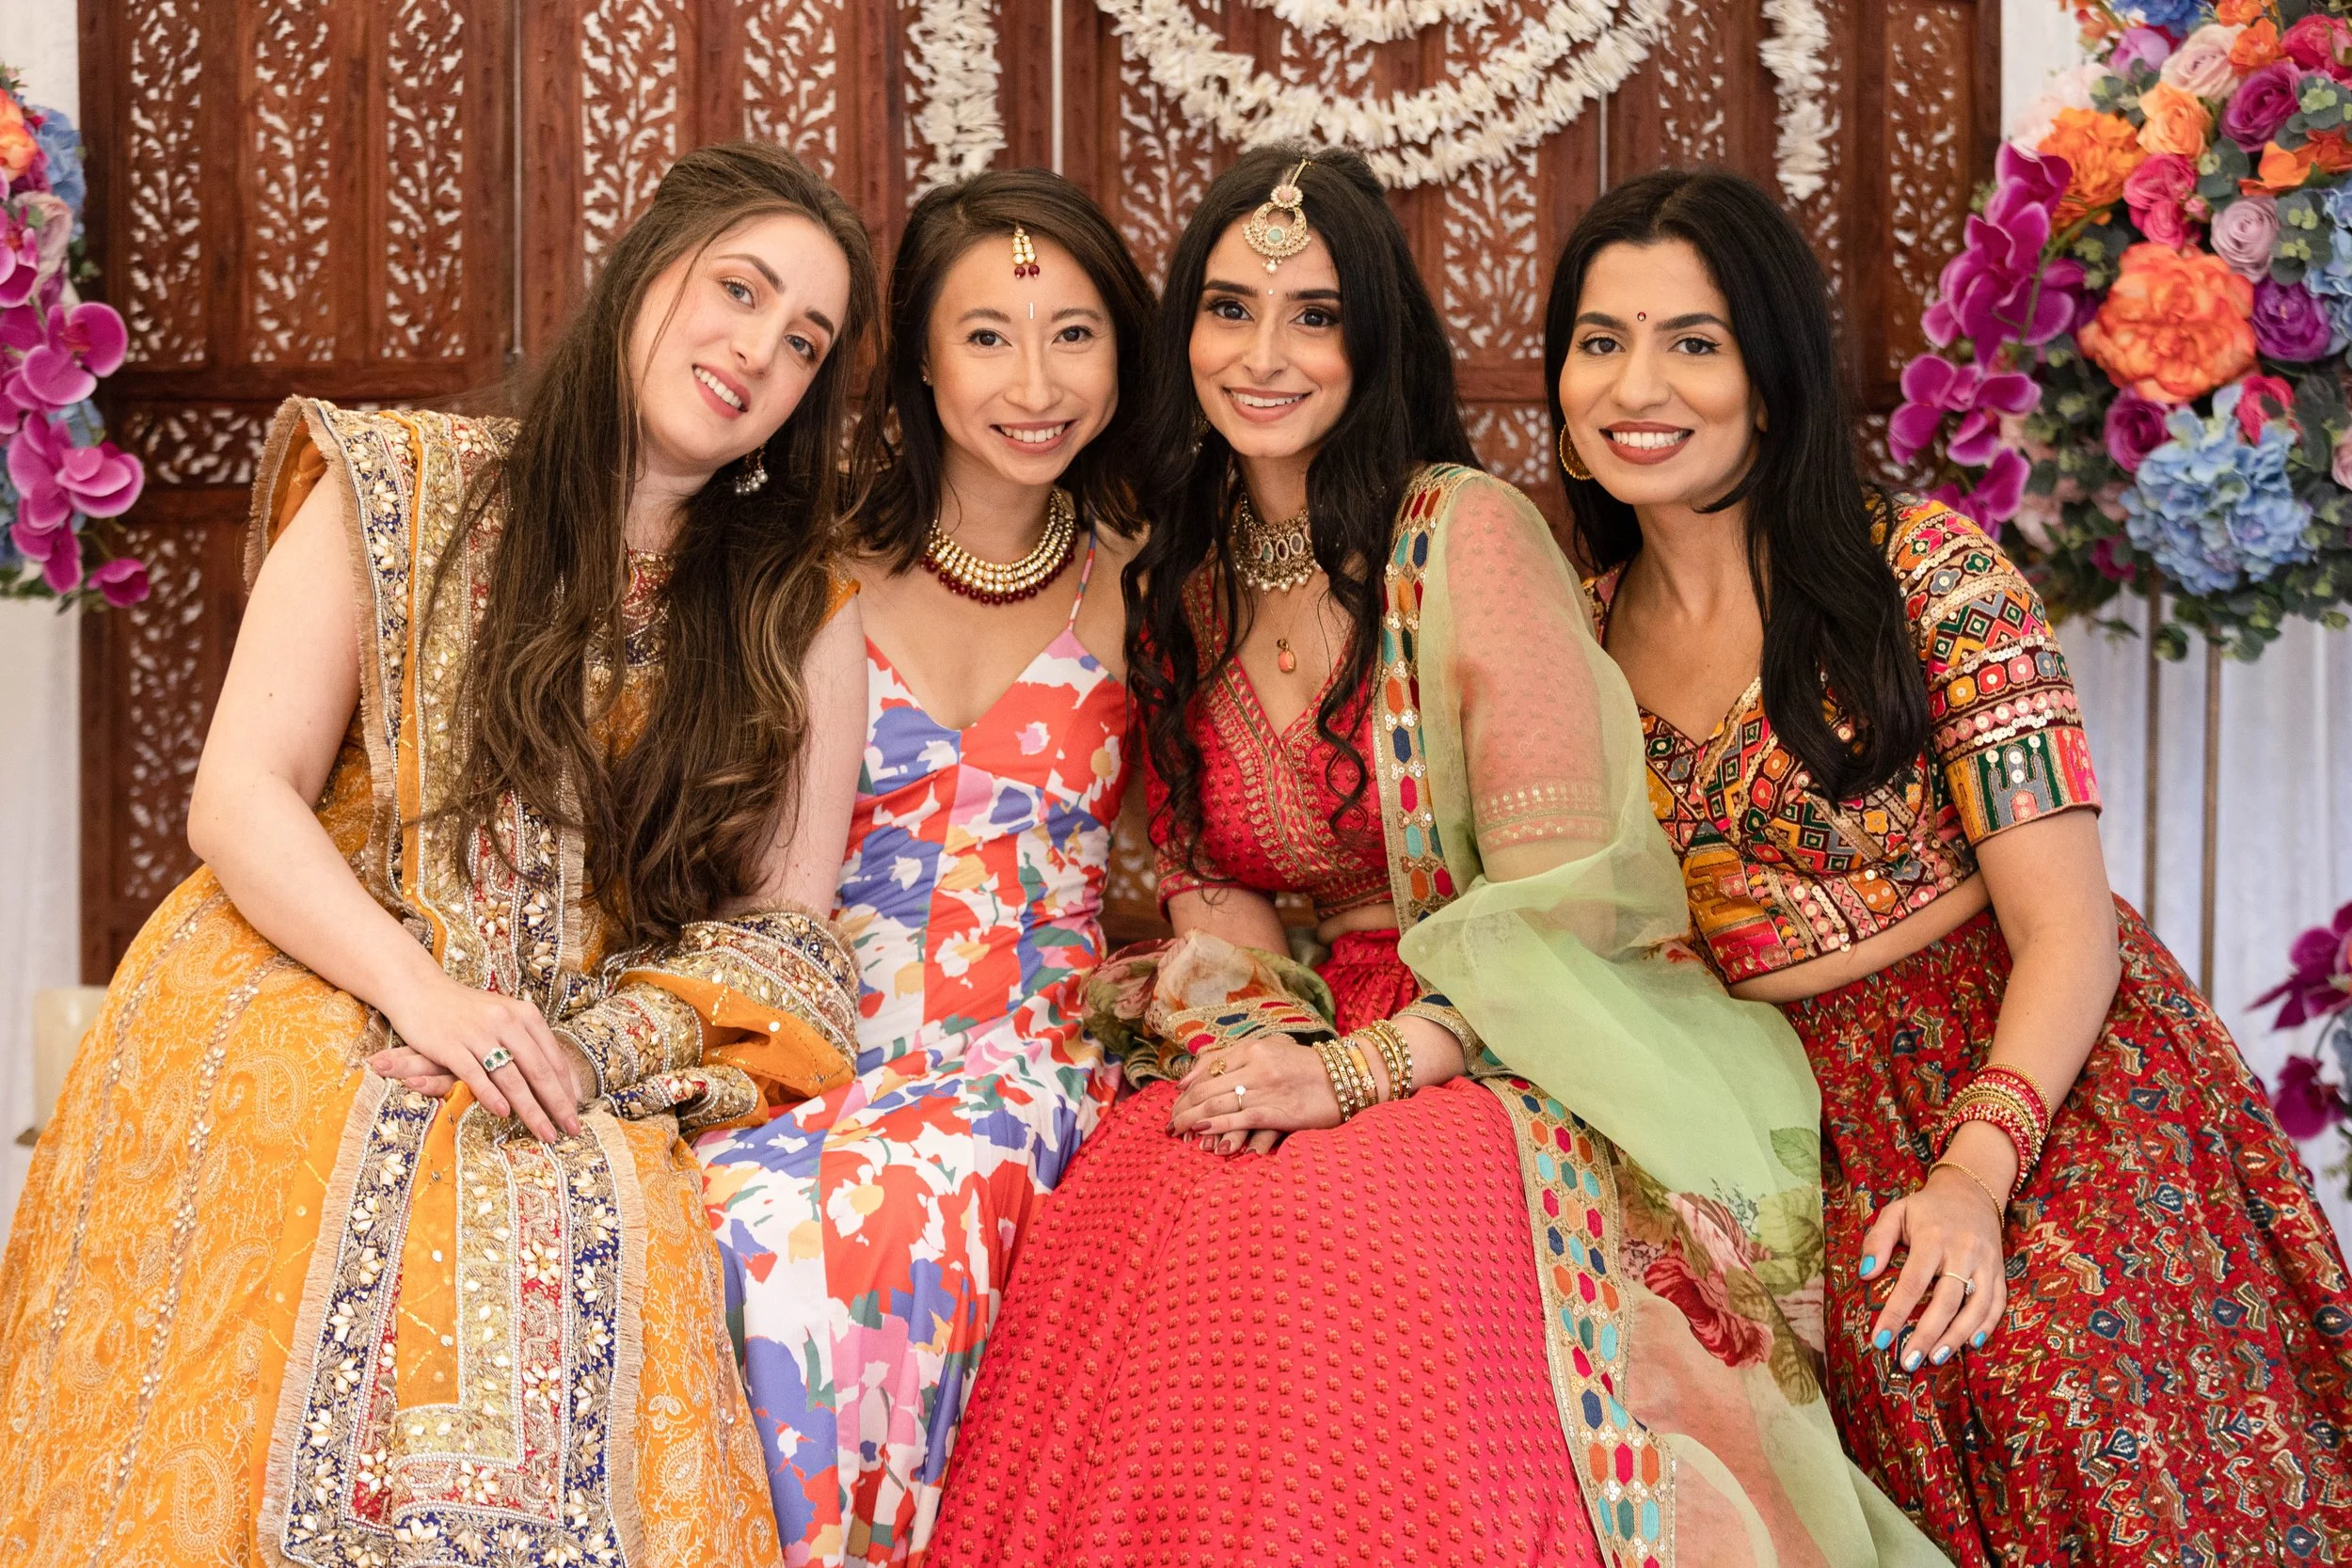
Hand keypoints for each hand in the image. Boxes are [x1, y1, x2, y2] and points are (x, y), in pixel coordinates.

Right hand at [371, 972, 587, 1140]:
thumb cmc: (467, 1011)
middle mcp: (506, 1021)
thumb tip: (557, 1078)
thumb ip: (528, 1043)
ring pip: (512, 1077)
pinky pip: (476, 1075)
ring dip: (531, 1109)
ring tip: (545, 1132)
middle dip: (557, 1104)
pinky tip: (504, 1114)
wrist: (420, 990)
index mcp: (524, 1015)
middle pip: (539, 1070)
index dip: (567, 1088)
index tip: (577, 1112)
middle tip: (571, 1129)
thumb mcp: (504, 1018)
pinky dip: (491, 1096)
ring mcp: (478, 1033)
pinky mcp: (450, 1045)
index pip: (553, 1058)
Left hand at [1167, 1036, 1340, 1154]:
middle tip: (1169, 1123)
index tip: (1175, 1103)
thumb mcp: (1272, 1050)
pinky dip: (1214, 1124)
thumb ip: (1234, 1058)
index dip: (1187, 1088)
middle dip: (1183, 1106)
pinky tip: (1199, 1131)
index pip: (1208, 1067)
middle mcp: (1256, 1064)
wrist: (1348, 1079)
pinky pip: (1237, 1117)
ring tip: (1176, 1130)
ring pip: (1216, 1102)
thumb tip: (1192, 1075)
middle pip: (1207, 1086)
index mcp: (1253, 1047)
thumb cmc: (1307, 1068)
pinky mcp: (1275, 1111)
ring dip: (1191, 1118)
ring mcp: (1265, 1087)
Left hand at [1856, 1151, 2010, 1371]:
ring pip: (1976, 1307)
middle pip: (1947, 1301)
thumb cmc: (1925, 1208)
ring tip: (1935, 1358)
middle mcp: (1963, 1251)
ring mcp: (1986, 1262)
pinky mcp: (2000, 1270)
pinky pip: (1998, 1303)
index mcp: (1932, 1237)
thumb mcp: (1896, 1212)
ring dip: (1956, 1337)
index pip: (1912, 1282)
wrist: (1971, 1191)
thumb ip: (1877, 1240)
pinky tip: (1970, 1344)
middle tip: (1908, 1361)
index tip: (1880, 1339)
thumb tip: (1865, 1274)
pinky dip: (1986, 1326)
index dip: (1896, 1313)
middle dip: (1926, 1334)